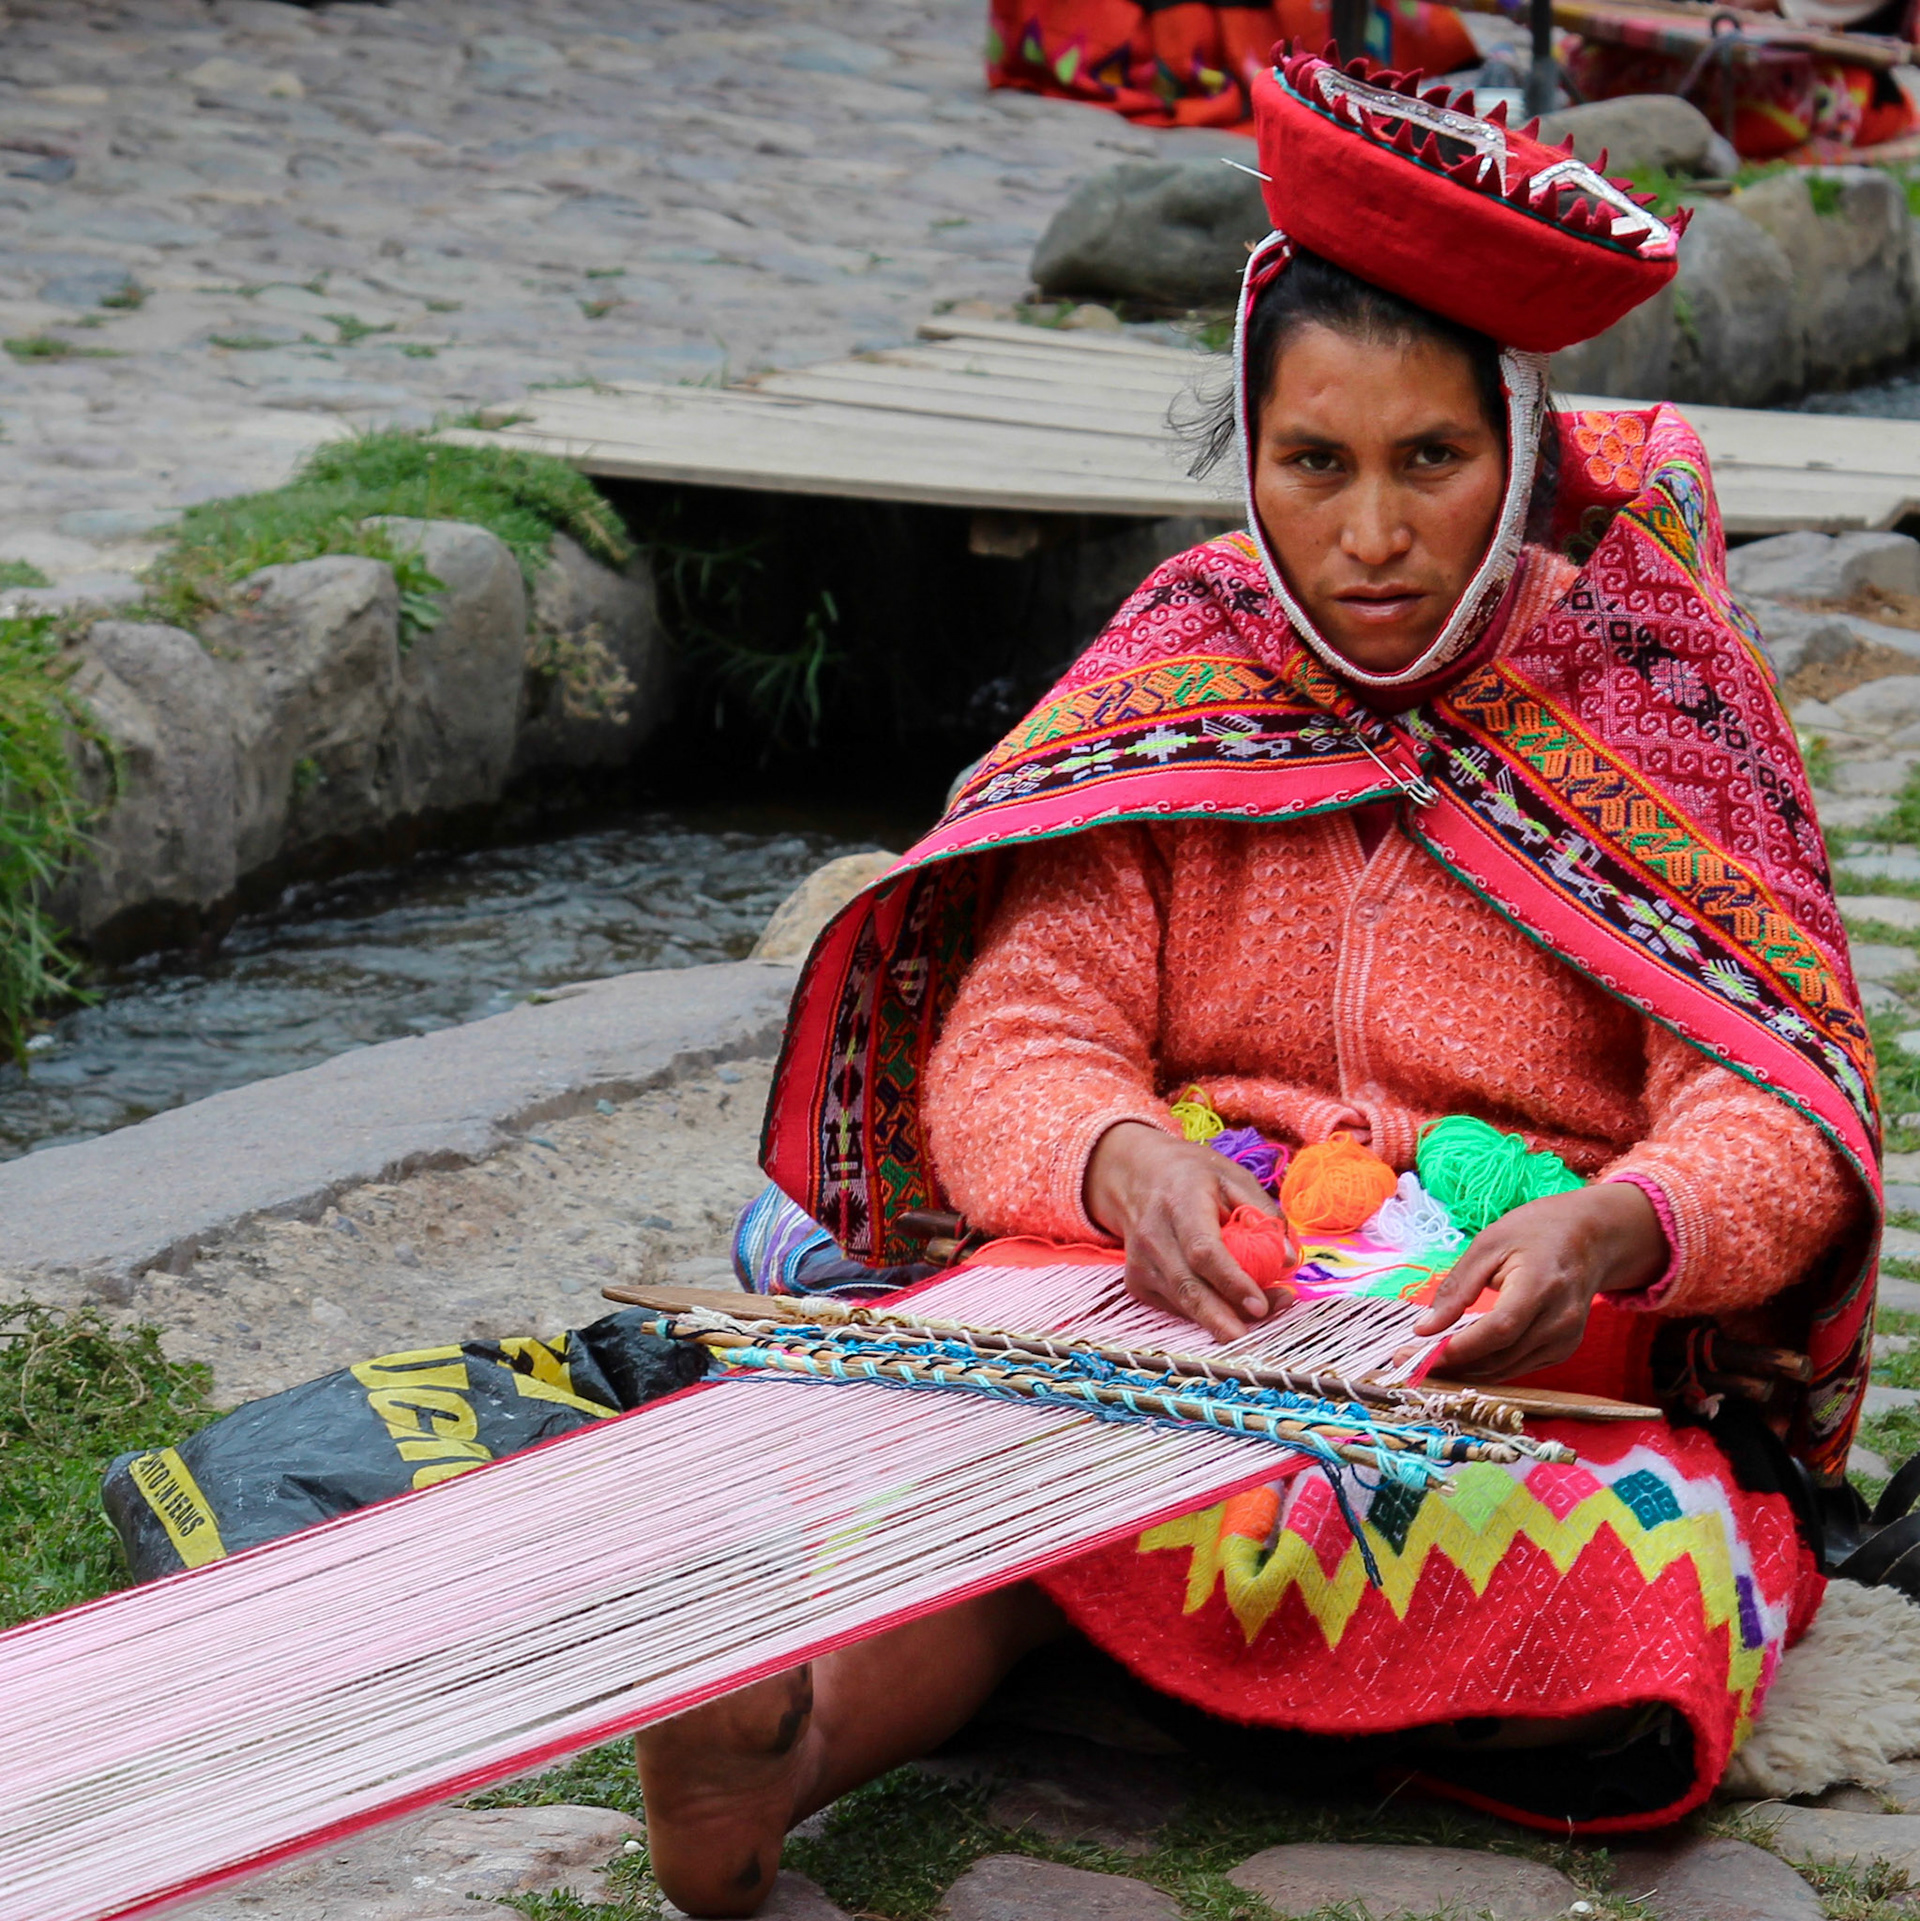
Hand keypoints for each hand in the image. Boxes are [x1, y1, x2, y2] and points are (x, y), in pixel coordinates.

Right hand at [1084, 1120, 1290, 1341]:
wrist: (1138, 1174)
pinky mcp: (1137, 1281)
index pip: (1203, 1251)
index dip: (1232, 1282)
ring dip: (1222, 1318)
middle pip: (1188, 1287)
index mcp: (1181, 1202)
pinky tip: (1227, 1306)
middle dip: (1222, 1318)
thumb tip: (1286, 1259)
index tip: (1261, 1306)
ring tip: (1260, 1315)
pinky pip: (1175, 1306)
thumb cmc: (1195, 1176)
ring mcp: (1140, 1262)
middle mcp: (1153, 1235)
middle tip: (1253, 1339)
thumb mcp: (1234, 1178)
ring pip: (1183, 1302)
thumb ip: (1264, 1213)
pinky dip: (1203, 1313)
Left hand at [1414, 1182, 1666, 1380]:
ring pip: (1506, 1370)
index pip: (1499, 1329)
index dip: (1459, 1347)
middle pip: (1500, 1357)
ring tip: (1425, 1361)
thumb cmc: (1534, 1232)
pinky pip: (1518, 1367)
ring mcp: (1565, 1338)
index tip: (1417, 1351)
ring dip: (1464, 1371)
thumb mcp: (1488, 1245)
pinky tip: (1460, 1357)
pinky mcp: (1563, 1349)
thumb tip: (1424, 1330)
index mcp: (1541, 1285)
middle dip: (1450, 1364)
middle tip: (1406, 1360)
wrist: (1589, 1238)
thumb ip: (1456, 1288)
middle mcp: (1560, 1319)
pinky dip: (1486, 1367)